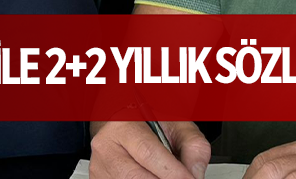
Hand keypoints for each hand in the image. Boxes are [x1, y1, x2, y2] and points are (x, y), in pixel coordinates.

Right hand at [90, 121, 210, 178]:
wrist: (124, 123)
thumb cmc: (149, 122)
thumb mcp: (176, 123)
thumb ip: (193, 146)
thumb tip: (195, 175)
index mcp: (123, 125)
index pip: (149, 153)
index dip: (172, 173)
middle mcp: (106, 147)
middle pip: (136, 177)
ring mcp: (100, 168)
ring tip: (169, 175)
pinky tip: (154, 176)